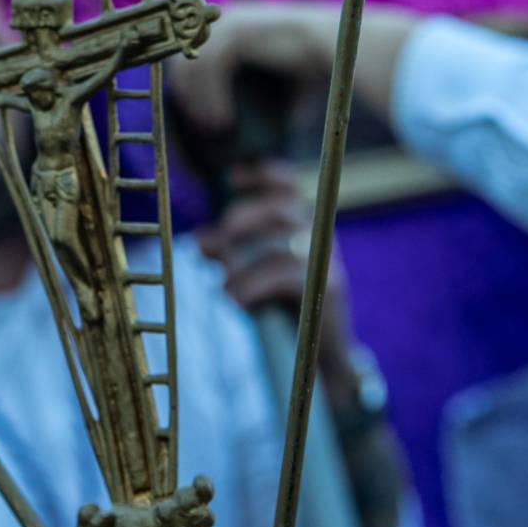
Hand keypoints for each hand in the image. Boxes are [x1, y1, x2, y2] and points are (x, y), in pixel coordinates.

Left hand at [167, 0, 337, 136]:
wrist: (337, 49)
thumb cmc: (313, 69)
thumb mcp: (277, 85)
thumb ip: (256, 100)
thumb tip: (248, 133)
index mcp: (228, 26)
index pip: (192, 59)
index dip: (189, 93)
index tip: (195, 124)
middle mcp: (224, 19)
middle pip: (186, 63)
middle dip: (188, 100)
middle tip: (201, 133)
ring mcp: (229, 22)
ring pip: (195, 68)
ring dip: (198, 104)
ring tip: (213, 133)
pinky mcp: (239, 33)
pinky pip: (212, 69)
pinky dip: (212, 98)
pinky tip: (223, 122)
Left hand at [196, 160, 353, 386]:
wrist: (320, 353)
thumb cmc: (285, 305)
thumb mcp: (255, 272)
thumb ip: (231, 253)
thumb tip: (200, 239)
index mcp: (303, 222)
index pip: (290, 184)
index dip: (264, 173)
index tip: (233, 176)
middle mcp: (318, 235)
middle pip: (283, 208)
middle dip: (246, 215)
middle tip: (222, 233)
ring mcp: (326, 262)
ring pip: (279, 250)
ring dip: (243, 268)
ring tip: (221, 288)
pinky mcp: (328, 290)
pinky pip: (285, 279)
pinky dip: (253, 287)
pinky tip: (234, 300)